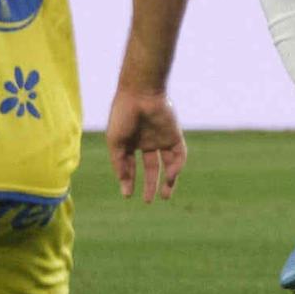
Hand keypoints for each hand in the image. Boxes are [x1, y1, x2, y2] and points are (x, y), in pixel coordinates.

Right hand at [105, 86, 186, 203]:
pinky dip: (176, 167)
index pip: (131, 165)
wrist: (140, 92)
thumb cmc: (123, 114)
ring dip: (168, 181)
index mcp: (131, 140)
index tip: (128, 194)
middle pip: (152, 167)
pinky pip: (179, 155)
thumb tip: (123, 183)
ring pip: (168, 163)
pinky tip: (169, 177)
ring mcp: (162, 138)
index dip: (129, 180)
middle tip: (149, 200)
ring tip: (164, 196)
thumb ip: (119, 162)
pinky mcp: (175, 135)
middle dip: (151, 184)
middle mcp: (148, 140)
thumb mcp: (115, 141)